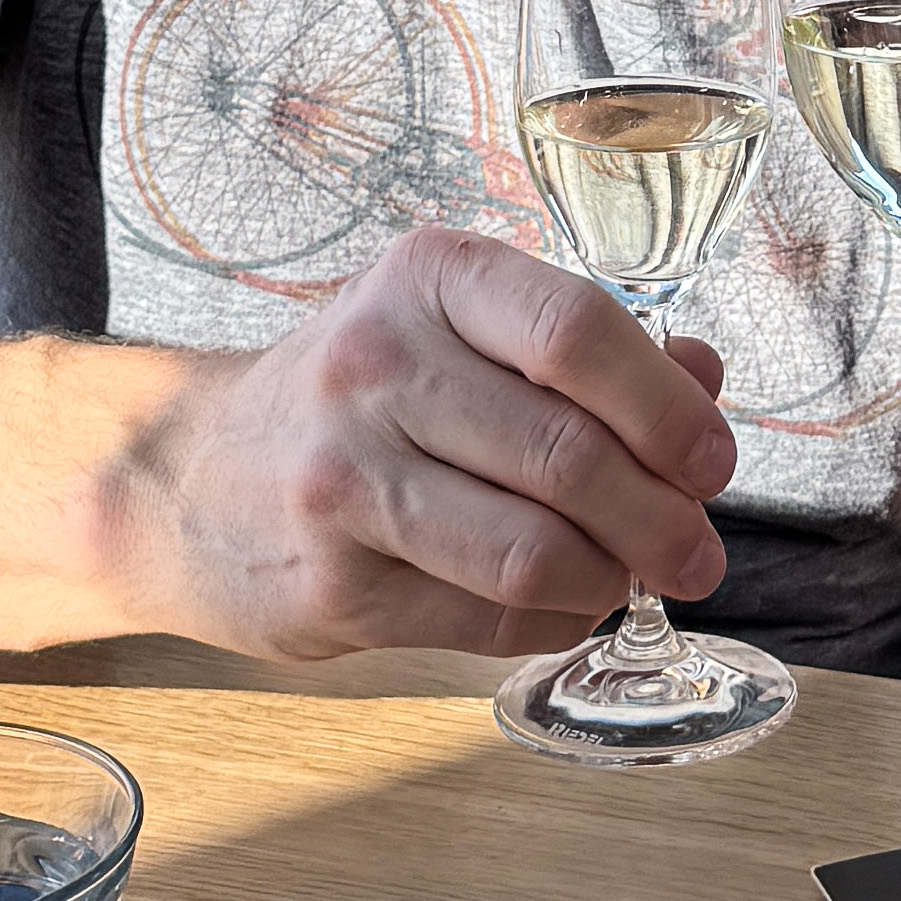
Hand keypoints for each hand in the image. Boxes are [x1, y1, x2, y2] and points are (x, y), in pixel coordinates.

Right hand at [112, 224, 742, 664]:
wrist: (189, 477)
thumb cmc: (356, 396)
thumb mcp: (456, 328)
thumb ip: (585, 347)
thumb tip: (704, 378)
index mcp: (429, 279)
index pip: (578, 332)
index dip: (668, 409)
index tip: (711, 460)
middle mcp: (377, 367)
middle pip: (570, 456)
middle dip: (663, 518)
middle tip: (696, 551)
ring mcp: (346, 481)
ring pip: (534, 553)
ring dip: (611, 579)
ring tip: (630, 579)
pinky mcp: (334, 586)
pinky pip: (488, 621)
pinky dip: (552, 621)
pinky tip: (560, 603)